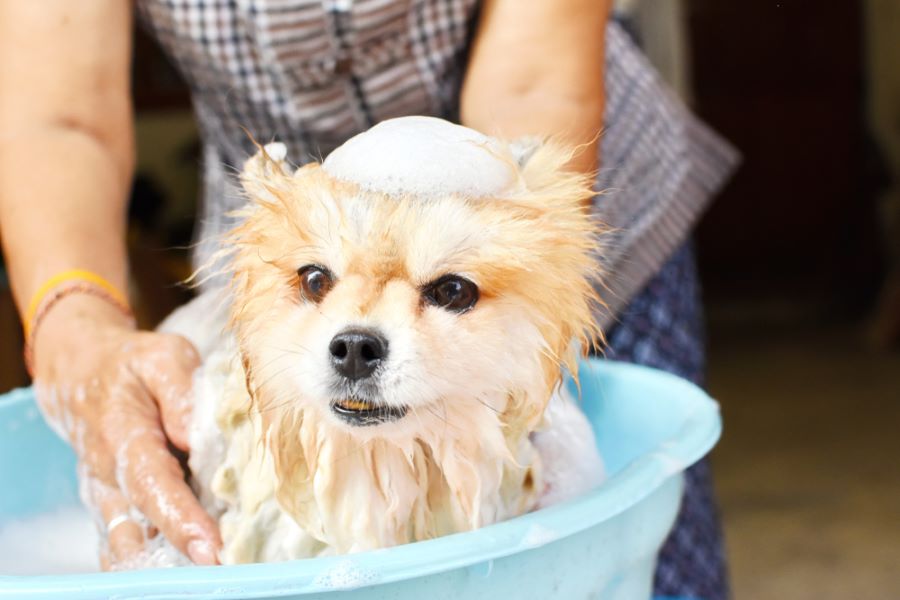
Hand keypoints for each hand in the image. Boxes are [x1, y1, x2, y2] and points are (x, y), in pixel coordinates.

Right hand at [30, 294, 220, 567]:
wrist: (81, 373)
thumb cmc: (133, 366)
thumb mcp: (163, 359)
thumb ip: (183, 394)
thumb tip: (202, 433)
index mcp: (122, 437)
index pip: (152, 484)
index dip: (181, 518)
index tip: (210, 547)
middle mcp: (107, 477)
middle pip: (139, 528)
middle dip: (177, 555)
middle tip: (223, 569)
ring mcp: (105, 498)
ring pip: (129, 545)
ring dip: (165, 564)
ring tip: (211, 574)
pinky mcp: (113, 508)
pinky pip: (129, 544)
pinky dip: (155, 560)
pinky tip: (190, 569)